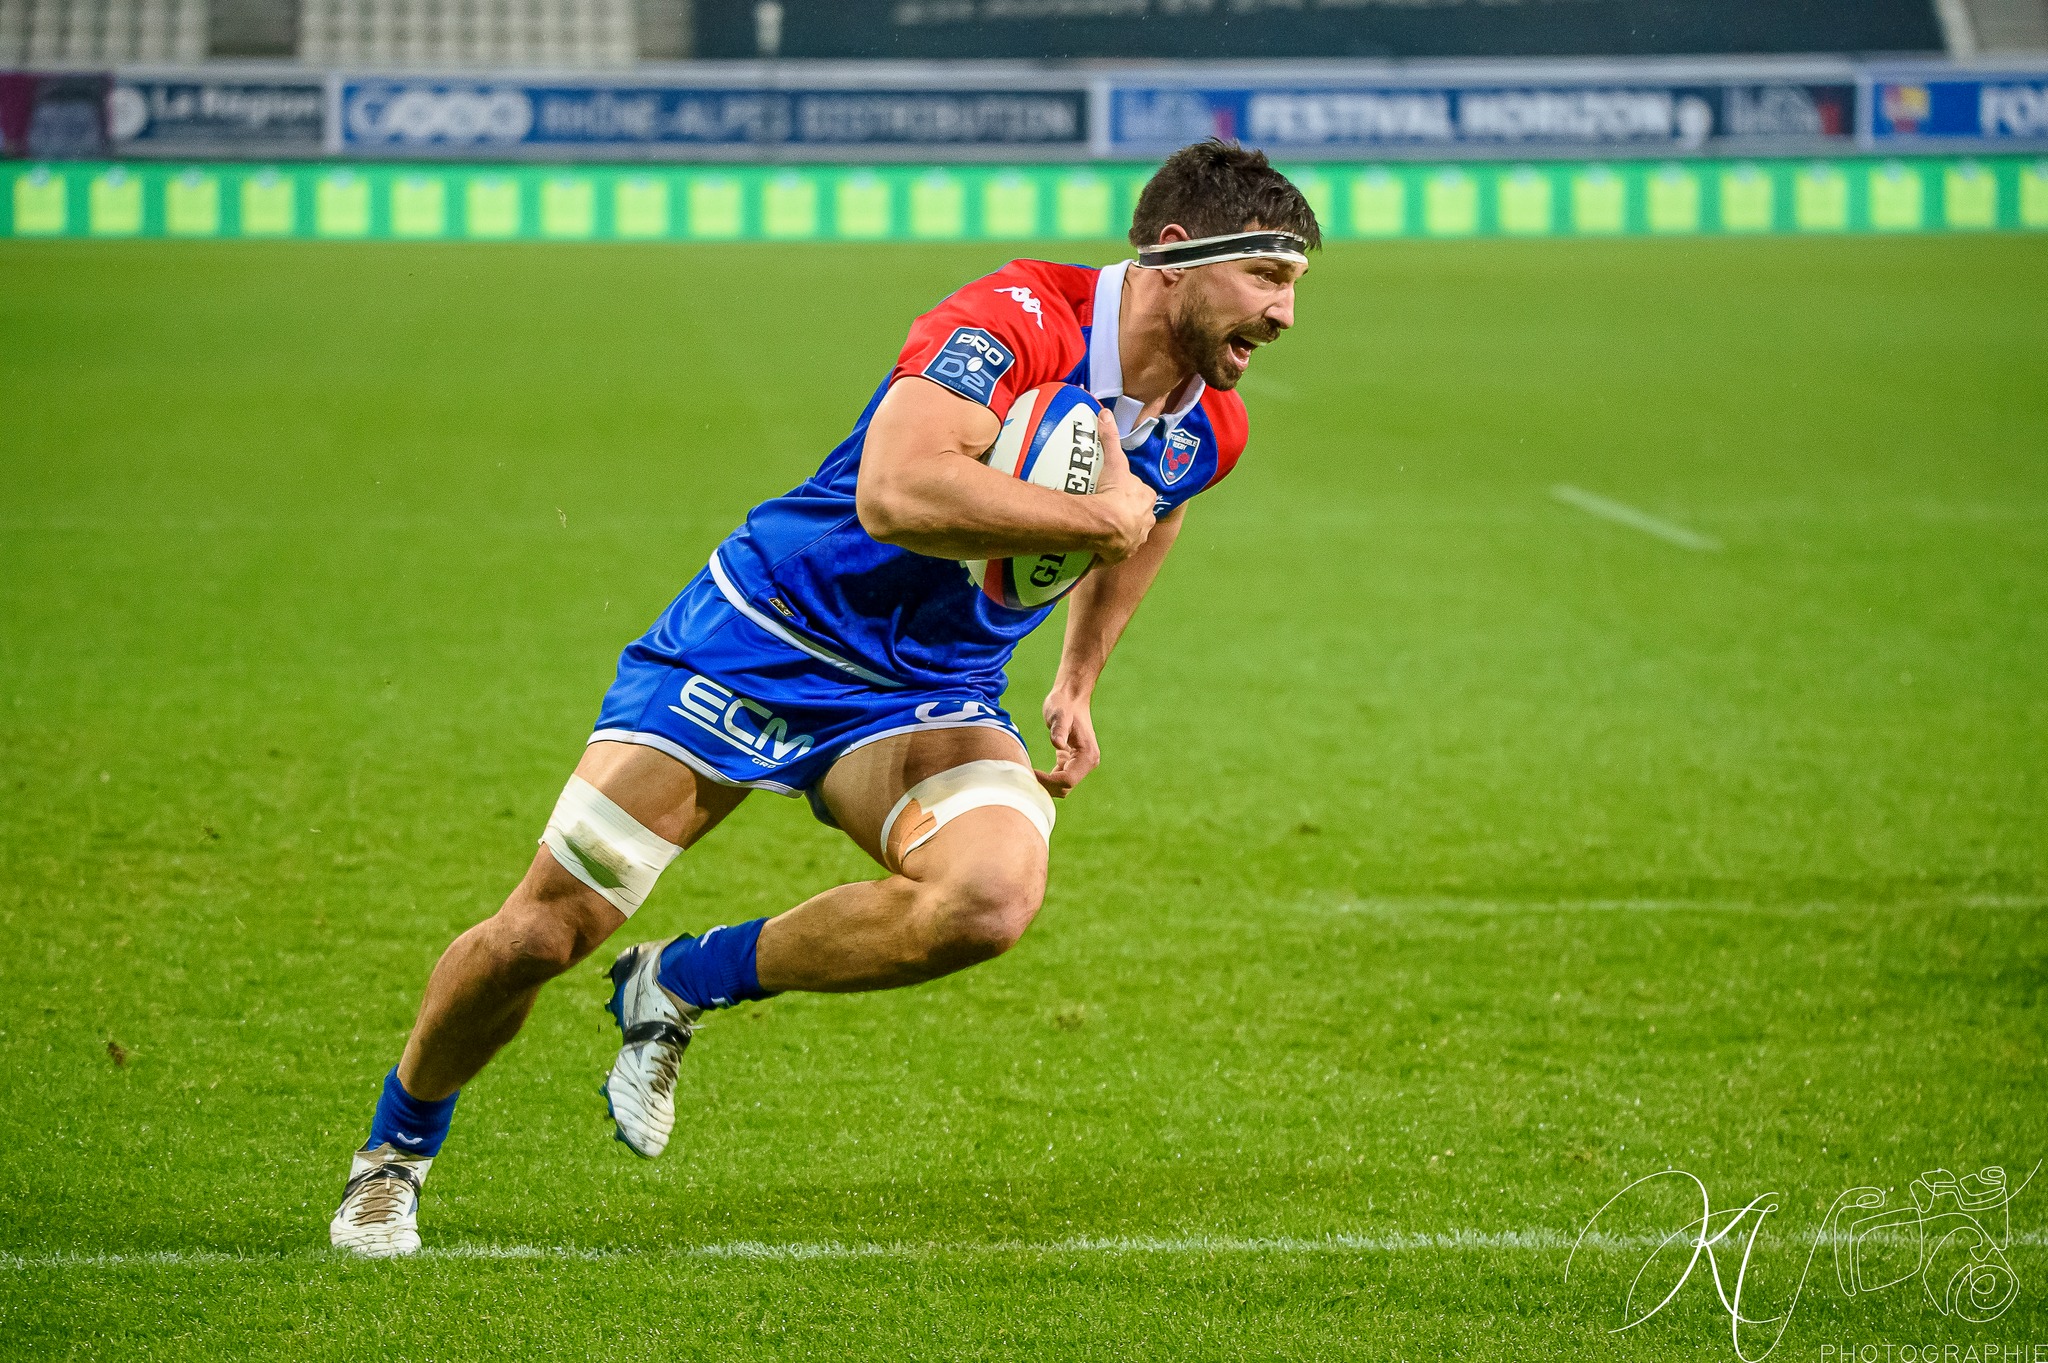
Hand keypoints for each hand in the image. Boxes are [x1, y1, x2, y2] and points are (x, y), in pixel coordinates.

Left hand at [1036, 689, 1100, 798]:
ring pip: (1062, 787)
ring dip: (1045, 785)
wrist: (1070, 697)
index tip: (1029, 772)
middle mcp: (1087, 763)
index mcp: (1087, 755)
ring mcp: (1080, 764)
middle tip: (1023, 776)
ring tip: (1025, 775)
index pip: (1067, 780)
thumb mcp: (1059, 714)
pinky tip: (1031, 771)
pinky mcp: (1071, 761)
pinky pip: (1059, 778)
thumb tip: (1057, 744)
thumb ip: (1058, 729)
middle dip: (1045, 786)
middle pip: (1065, 788)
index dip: (1047, 781)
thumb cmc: (1063, 704)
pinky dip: (1046, 778)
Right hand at [1087, 414, 1156, 566]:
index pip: (1143, 492)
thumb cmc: (1114, 493)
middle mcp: (1147, 521)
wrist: (1105, 526)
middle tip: (1107, 507)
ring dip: (1119, 531)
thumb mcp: (1114, 462)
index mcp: (1148, 499)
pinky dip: (1110, 548)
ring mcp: (1136, 540)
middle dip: (1127, 512)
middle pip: (1138, 514)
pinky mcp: (1124, 554)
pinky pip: (1117, 551)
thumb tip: (1105, 412)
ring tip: (1101, 526)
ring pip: (1130, 534)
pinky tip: (1097, 543)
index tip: (1118, 489)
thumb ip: (1110, 438)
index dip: (1132, 491)